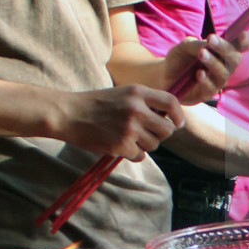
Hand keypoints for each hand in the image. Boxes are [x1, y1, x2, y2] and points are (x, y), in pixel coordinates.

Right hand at [60, 86, 185, 159]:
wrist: (69, 114)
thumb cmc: (96, 104)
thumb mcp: (123, 93)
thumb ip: (145, 102)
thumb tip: (169, 118)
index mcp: (138, 92)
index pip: (171, 102)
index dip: (178, 115)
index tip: (178, 123)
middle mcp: (137, 109)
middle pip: (167, 129)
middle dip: (160, 134)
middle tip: (147, 133)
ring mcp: (130, 128)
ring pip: (154, 145)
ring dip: (145, 145)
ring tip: (128, 137)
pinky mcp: (121, 145)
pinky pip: (139, 156)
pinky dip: (132, 154)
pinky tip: (119, 145)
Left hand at [160, 33, 248, 103]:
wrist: (164, 76)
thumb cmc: (179, 58)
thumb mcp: (185, 47)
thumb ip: (197, 44)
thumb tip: (208, 43)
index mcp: (222, 52)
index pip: (238, 47)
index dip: (244, 42)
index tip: (243, 34)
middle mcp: (224, 67)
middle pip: (233, 59)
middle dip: (224, 48)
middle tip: (211, 39)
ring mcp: (216, 81)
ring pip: (223, 73)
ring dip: (213, 62)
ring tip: (201, 54)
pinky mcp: (206, 94)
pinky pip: (211, 88)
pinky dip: (206, 80)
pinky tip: (199, 73)